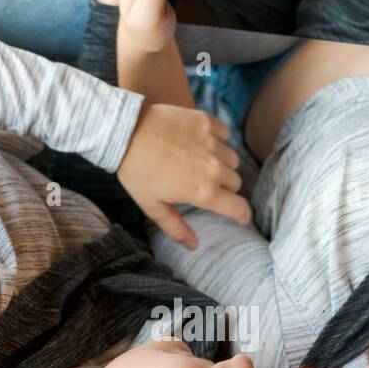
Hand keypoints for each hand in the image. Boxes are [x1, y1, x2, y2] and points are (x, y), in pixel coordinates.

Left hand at [117, 102, 250, 248]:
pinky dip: (218, 140)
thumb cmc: (136, 171)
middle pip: (235, 183)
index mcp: (203, 192)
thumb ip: (176, 228)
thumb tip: (193, 246)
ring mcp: (212, 142)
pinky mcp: (207, 121)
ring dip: (223, 164)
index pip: (239, 208)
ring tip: (201, 163)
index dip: (243, 215)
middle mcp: (214, 168)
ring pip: (232, 159)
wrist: (125, 130)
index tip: (242, 217)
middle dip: (224, 187)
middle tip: (203, 185)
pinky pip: (225, 134)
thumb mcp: (152, 206)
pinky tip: (200, 143)